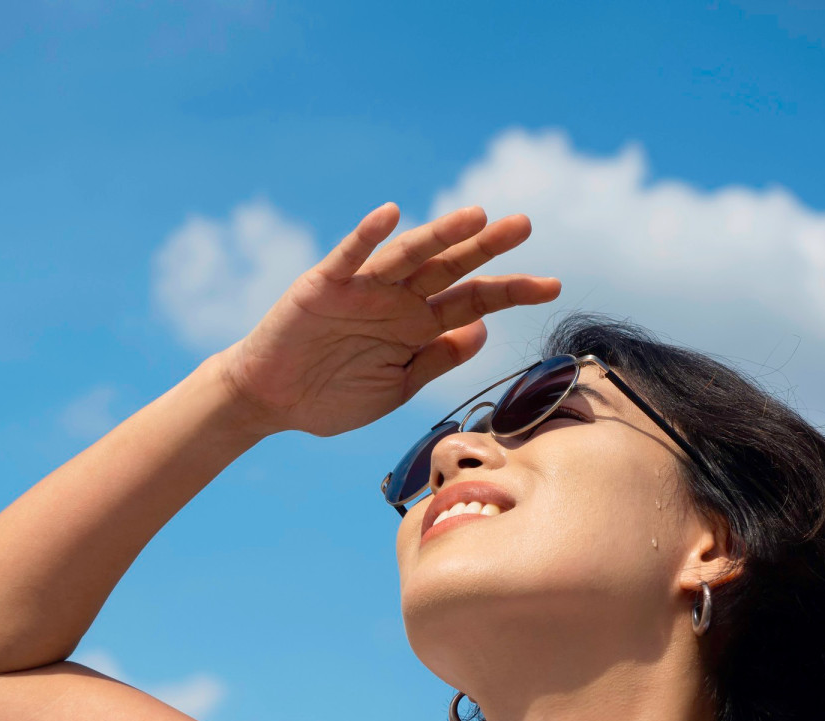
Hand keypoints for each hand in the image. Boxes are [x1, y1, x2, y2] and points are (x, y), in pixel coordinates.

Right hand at [214, 203, 560, 436]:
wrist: (270, 402)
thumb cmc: (331, 397)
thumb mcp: (396, 387)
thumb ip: (436, 359)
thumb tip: (483, 330)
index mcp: (418, 326)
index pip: (474, 302)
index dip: (513, 292)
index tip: (554, 286)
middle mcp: (396, 301)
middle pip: (450, 268)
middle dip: (486, 248)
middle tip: (523, 225)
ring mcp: (362, 290)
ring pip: (408, 256)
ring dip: (440, 235)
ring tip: (475, 216)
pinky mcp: (324, 287)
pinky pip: (348, 258)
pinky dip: (367, 236)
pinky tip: (391, 215)